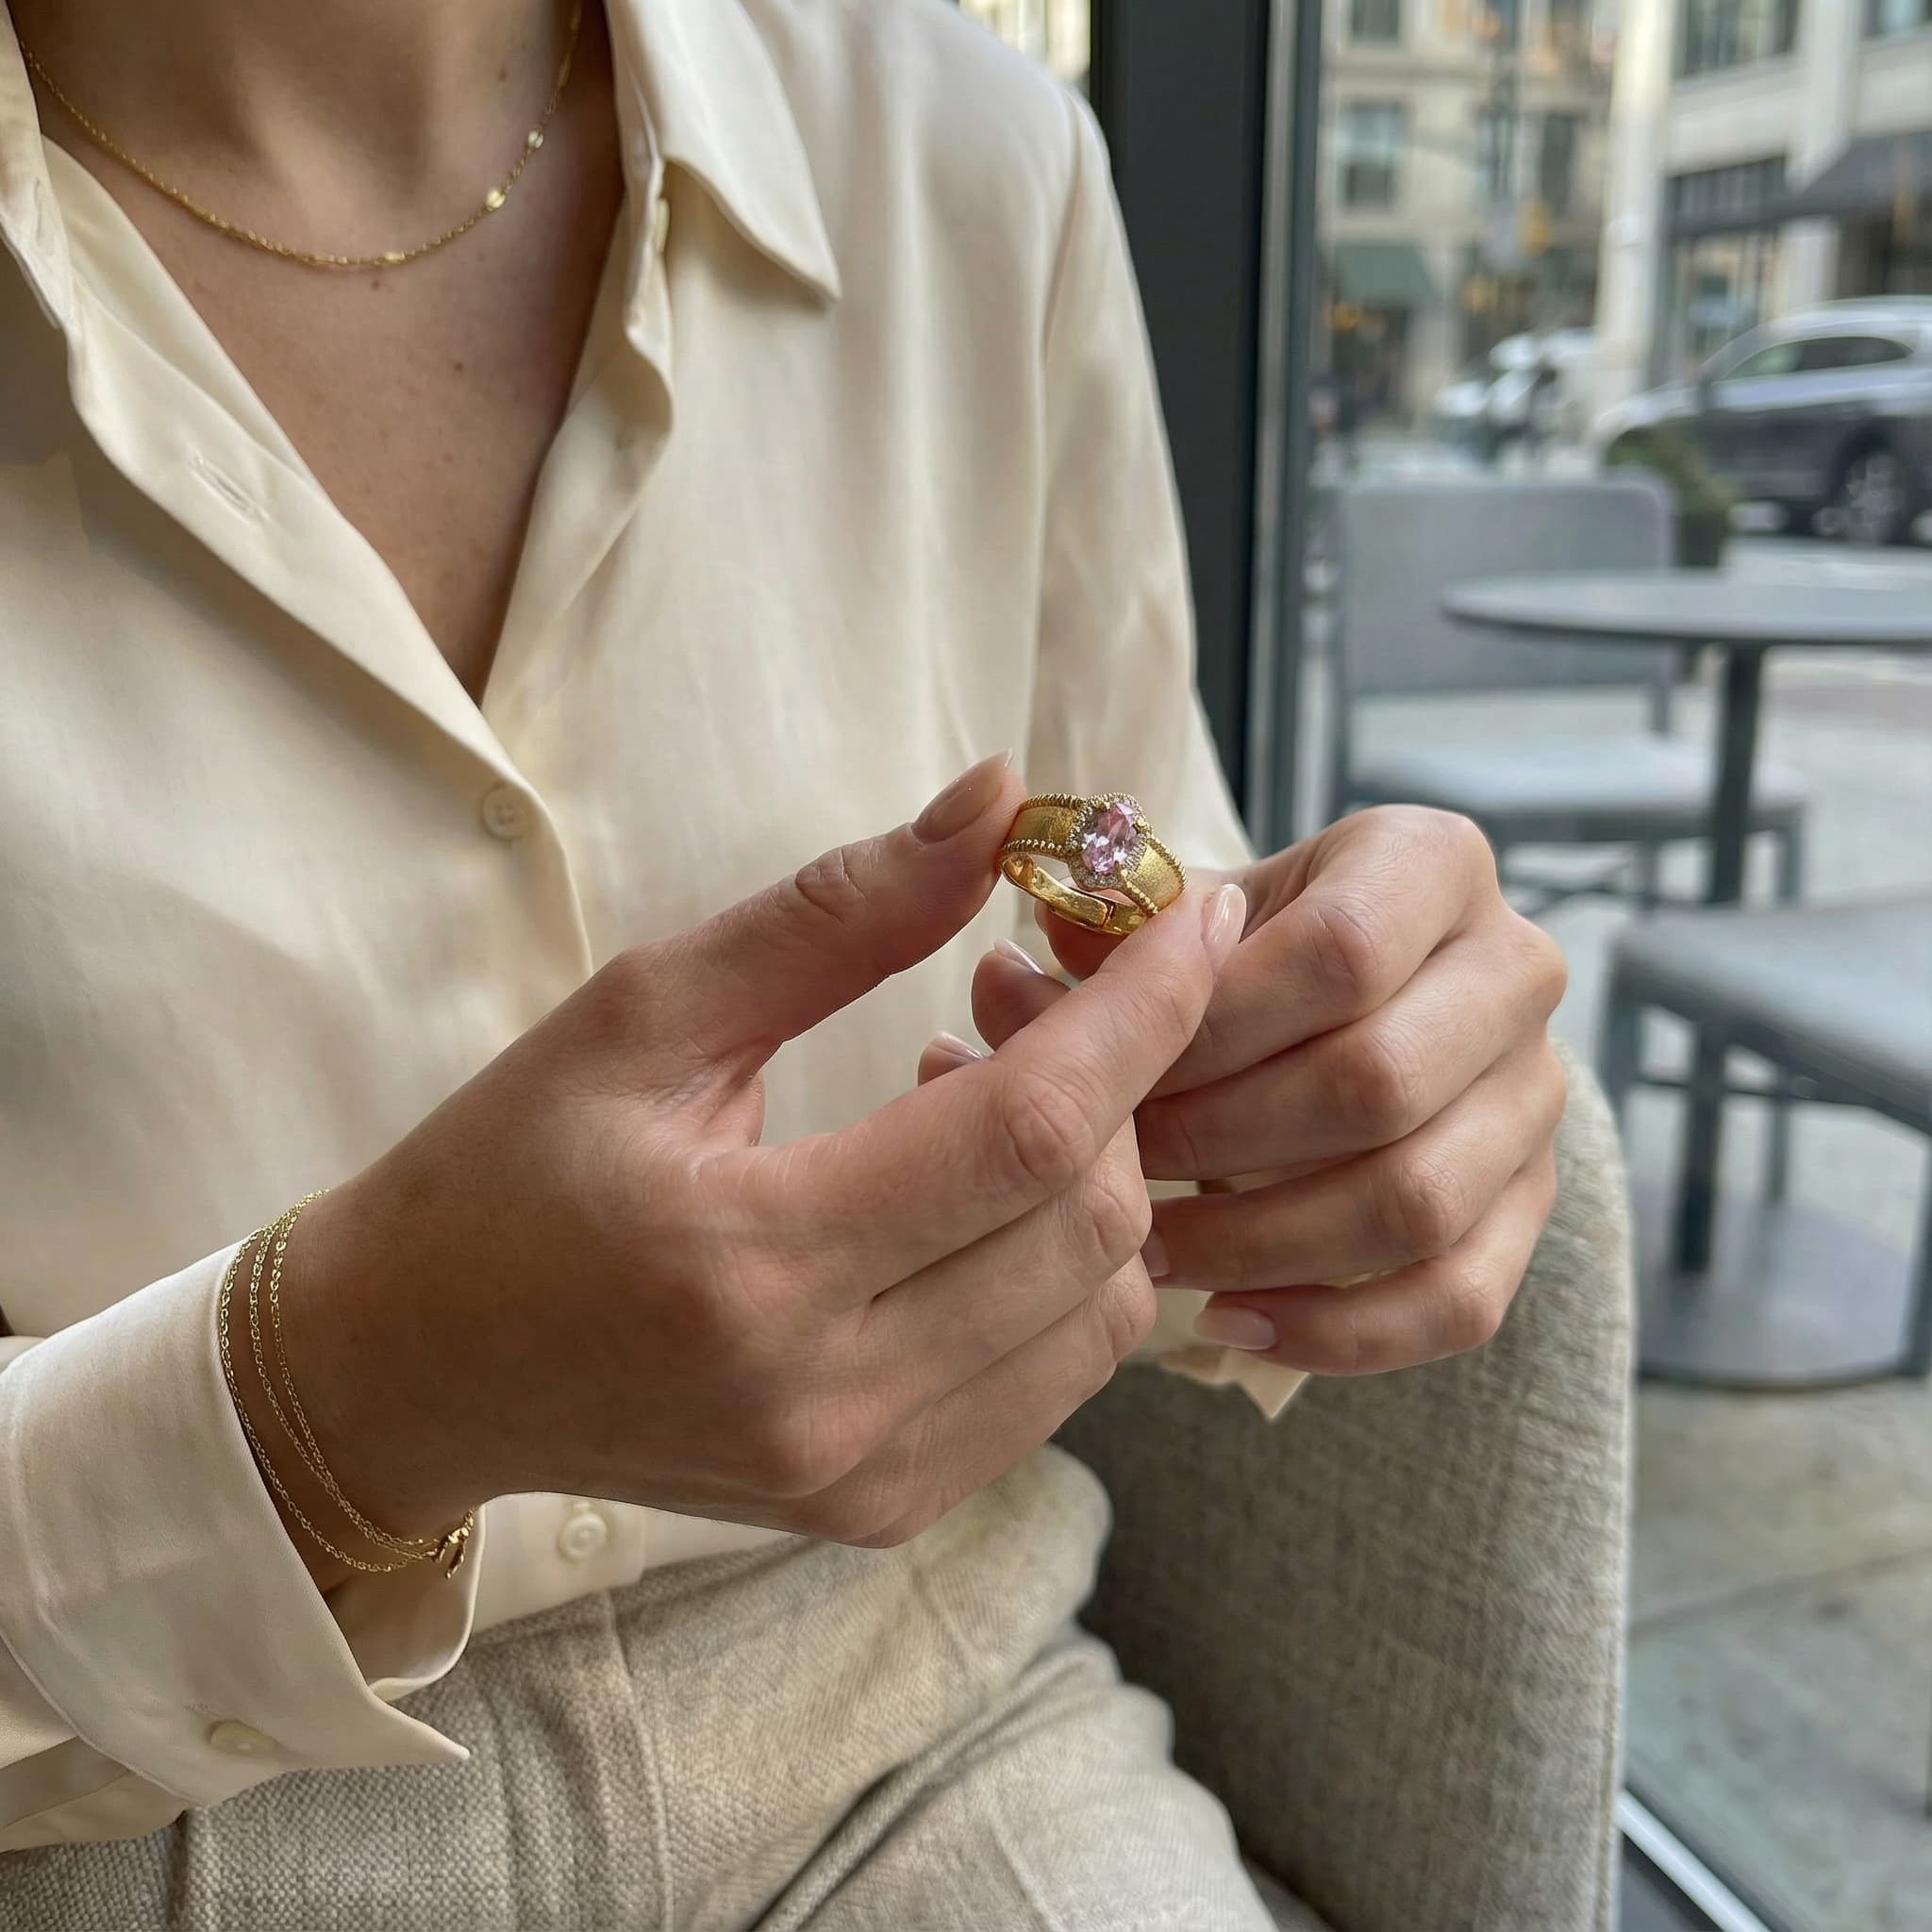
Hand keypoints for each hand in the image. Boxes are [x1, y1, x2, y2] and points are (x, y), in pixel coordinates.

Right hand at [271, 755, 1244, 1554]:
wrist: (419, 1372)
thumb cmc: (508, 1170)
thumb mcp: (645, 1012)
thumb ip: (835, 913)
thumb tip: (1000, 801)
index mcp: (750, 1264)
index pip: (1028, 1131)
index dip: (1140, 1008)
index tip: (1193, 910)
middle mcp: (827, 1403)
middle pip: (1092, 1221)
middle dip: (1129, 1081)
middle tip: (1055, 987)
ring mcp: (867, 1477)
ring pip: (1108, 1307)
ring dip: (1102, 1175)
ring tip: (993, 1091)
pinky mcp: (886, 1510)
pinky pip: (1062, 1376)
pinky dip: (1067, 1265)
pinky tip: (977, 1195)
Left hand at [978, 807, 1566, 1376]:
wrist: (1338, 1007)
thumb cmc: (1236, 956)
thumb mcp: (1173, 920)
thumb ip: (1096, 945)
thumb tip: (1002, 990)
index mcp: (1433, 863)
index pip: (1338, 953)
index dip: (1210, 1031)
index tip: (1112, 1079)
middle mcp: (1516, 967)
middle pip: (1378, 1081)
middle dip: (1223, 1142)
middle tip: (1116, 1177)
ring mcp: (1538, 1094)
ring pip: (1416, 1200)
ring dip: (1263, 1243)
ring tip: (1152, 1254)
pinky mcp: (1533, 1205)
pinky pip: (1459, 1297)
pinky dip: (1340, 1329)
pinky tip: (1232, 1321)